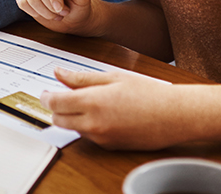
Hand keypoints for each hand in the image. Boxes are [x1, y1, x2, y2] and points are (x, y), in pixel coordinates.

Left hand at [42, 68, 184, 149]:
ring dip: (73, 117)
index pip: (54, 103)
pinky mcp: (109, 146)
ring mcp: (101, 138)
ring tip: (91, 102)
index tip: (46, 91)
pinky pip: (89, 136)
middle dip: (57, 108)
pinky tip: (104, 114)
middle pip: (58, 119)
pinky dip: (88, 126)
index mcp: (92, 102)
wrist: (174, 116)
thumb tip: (59, 74)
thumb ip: (81, 78)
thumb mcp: (113, 77)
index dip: (46, 96)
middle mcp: (93, 124)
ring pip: (73, 129)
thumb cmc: (148, 93)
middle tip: (64, 95)